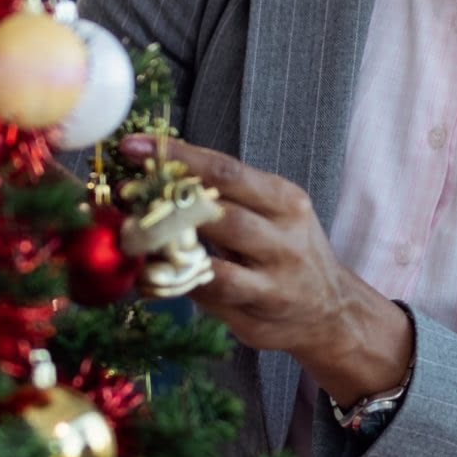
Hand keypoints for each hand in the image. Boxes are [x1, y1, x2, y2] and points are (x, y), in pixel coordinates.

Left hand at [116, 136, 411, 403]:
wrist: (331, 310)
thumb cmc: (287, 253)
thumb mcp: (272, 215)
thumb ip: (224, 199)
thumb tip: (155, 177)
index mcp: (284, 200)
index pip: (226, 170)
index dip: (178, 156)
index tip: (135, 146)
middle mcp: (284, 234)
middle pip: (220, 208)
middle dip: (167, 200)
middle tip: (126, 192)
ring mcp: (274, 275)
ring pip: (216, 254)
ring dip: (169, 242)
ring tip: (132, 234)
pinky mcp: (258, 309)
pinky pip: (210, 292)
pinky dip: (175, 282)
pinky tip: (147, 278)